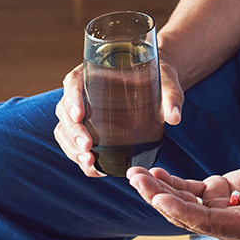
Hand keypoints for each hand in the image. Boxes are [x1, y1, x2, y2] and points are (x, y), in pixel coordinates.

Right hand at [53, 58, 185, 177]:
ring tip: (89, 162)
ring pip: (64, 130)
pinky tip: (93, 167)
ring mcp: (81, 111)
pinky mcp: (86, 127)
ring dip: (72, 148)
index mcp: (93, 71)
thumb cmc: (158, 75)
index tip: (79, 115)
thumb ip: (171, 95)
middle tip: (87, 148)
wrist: (156, 82)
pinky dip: (78, 156)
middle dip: (73, 132)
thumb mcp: (166, 80)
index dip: (72, 99)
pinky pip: (73, 143)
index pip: (73, 82)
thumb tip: (175, 117)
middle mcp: (81, 91)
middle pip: (65, 111)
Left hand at [127, 161, 239, 239]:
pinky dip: (172, 182)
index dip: (183, 212)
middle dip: (160, 198)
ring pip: (183, 202)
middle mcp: (228, 223)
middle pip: (187, 214)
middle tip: (137, 180)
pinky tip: (155, 173)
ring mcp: (222, 208)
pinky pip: (190, 191)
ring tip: (136, 174)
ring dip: (159, 189)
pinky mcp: (220, 193)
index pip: (208, 223)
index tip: (160, 199)